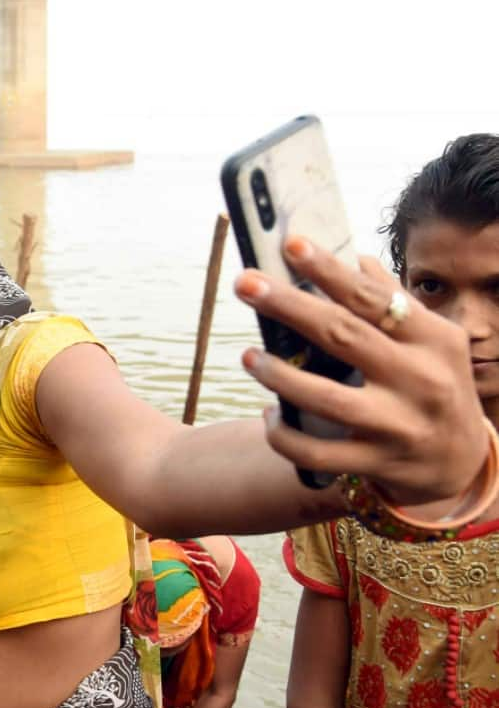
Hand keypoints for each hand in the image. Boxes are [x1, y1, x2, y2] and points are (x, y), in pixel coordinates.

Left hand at [237, 236, 489, 505]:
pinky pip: (316, 452)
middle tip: (244, 283)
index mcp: (433, 340)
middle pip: (343, 336)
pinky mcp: (376, 463)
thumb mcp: (432, 342)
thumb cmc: (436, 386)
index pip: (373, 299)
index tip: (291, 244)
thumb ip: (394, 303)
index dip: (330, 271)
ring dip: (280, 376)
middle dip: (289, 306)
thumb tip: (358, 259)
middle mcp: (420, 380)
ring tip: (249, 356)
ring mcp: (398, 425)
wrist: (463, 462)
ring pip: (326, 398)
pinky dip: (284, 434)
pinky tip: (268, 414)